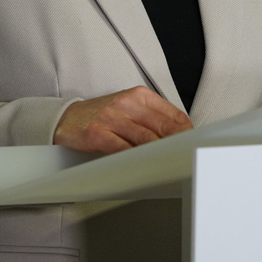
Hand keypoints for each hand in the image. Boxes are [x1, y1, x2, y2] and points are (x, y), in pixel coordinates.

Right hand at [53, 86, 192, 152]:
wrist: (68, 118)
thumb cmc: (103, 115)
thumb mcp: (130, 108)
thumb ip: (152, 118)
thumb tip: (178, 136)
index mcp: (140, 95)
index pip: (172, 114)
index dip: (186, 131)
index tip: (194, 144)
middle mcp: (127, 103)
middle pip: (162, 127)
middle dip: (178, 144)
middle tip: (189, 157)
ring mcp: (112, 117)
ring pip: (145, 139)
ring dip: (161, 153)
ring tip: (173, 164)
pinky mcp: (98, 133)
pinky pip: (122, 149)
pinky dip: (135, 159)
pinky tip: (144, 166)